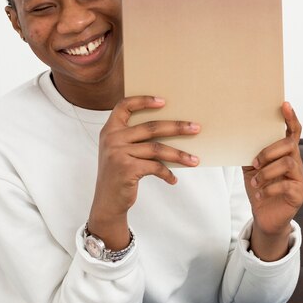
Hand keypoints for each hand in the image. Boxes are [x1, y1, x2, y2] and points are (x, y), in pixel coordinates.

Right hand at [88, 96, 199, 248]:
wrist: (107, 202)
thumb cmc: (119, 173)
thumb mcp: (120, 152)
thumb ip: (135, 139)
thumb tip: (171, 130)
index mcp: (109, 130)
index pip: (124, 106)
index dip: (143, 101)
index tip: (164, 101)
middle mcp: (112, 138)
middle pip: (151, 127)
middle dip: (176, 127)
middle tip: (196, 128)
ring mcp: (118, 153)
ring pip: (157, 148)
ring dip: (179, 155)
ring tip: (194, 160)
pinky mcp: (127, 169)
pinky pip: (155, 167)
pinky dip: (167, 174)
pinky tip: (173, 180)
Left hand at [242, 102, 302, 258]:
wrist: (263, 215)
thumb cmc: (259, 187)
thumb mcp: (250, 167)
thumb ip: (249, 151)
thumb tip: (236, 134)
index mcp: (284, 153)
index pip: (292, 132)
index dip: (290, 118)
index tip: (284, 104)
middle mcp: (295, 162)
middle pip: (289, 145)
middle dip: (269, 151)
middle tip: (254, 162)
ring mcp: (299, 178)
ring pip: (287, 164)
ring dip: (266, 172)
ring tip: (254, 182)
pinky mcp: (298, 193)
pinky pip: (287, 185)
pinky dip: (269, 188)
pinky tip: (259, 193)